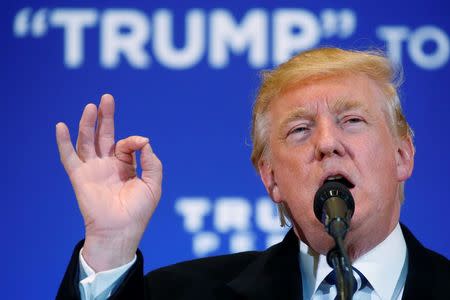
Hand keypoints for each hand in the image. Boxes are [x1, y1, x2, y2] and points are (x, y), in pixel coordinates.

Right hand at [56, 94, 161, 270]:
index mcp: (125, 166)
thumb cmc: (138, 211)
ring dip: (87, 124)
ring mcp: (93, 170)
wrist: (121, 230)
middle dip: (105, 117)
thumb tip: (144, 141)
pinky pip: (68, 157)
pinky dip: (63, 142)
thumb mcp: (153, 184)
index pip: (126, 144)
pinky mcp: (79, 177)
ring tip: (91, 107)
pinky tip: (60, 126)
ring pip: (87, 141)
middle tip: (106, 98)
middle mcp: (107, 165)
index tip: (141, 142)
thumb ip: (151, 162)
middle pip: (104, 136)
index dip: (133, 140)